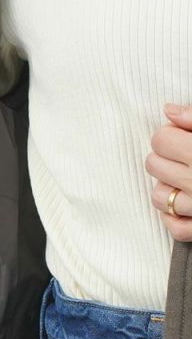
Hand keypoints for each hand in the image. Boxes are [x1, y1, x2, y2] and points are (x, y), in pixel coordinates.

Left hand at [146, 103, 191, 239]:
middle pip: (153, 165)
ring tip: (186, 180)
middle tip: (184, 157)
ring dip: (168, 188)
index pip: (161, 139)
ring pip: (159, 197)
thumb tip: (167, 110)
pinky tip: (184, 205)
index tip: (182, 138)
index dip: (170, 136)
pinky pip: (175, 228)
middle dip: (165, 159)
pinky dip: (175, 218)